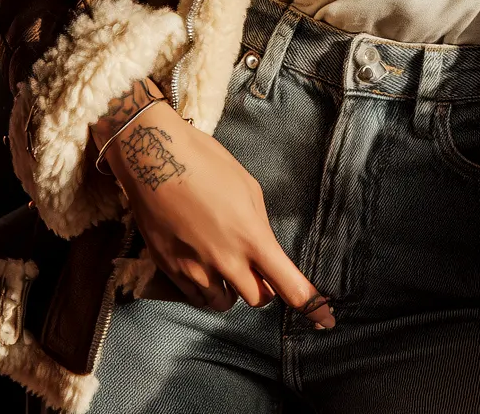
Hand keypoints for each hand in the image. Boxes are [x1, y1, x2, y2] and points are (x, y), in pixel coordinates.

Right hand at [92, 83, 333, 325]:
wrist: (153, 160)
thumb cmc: (205, 163)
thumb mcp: (247, 187)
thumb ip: (258, 226)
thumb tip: (261, 249)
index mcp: (252, 236)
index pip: (288, 285)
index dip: (311, 306)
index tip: (326, 320)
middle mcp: (226, 261)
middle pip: (258, 298)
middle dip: (263, 286)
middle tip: (256, 265)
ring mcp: (196, 270)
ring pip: (226, 303)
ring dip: (233, 289)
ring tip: (224, 261)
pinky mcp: (170, 273)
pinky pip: (197, 299)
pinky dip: (206, 289)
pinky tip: (202, 265)